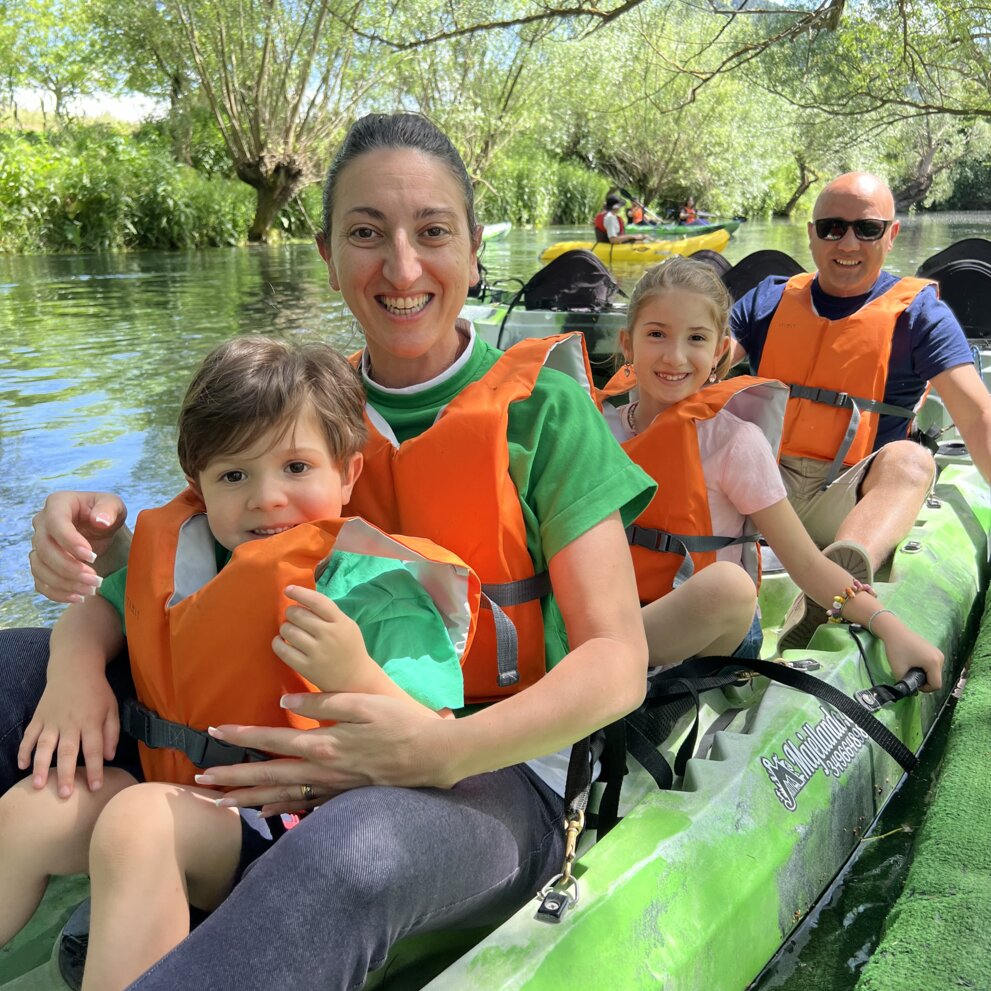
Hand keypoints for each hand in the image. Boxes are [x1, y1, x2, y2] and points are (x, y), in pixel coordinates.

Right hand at [18, 668, 118, 795]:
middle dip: (65, 773)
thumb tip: (109, 757)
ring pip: (44, 745)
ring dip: (40, 766)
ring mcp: (52, 720)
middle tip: (64, 794)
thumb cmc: (97, 692)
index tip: (95, 787)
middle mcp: (70, 723)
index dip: (95, 768)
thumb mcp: (112, 708)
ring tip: (38, 785)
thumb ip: (112, 733)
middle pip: (67, 751)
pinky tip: (21, 765)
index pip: (94, 749)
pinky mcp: (38, 717)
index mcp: (91, 721)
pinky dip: (23, 750)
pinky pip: (28, 736)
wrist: (75, 668)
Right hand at [31, 491, 126, 601]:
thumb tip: (100, 521)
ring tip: (91, 590)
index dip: (70, 542)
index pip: (55, 523)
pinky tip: (78, 597)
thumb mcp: (113, 505)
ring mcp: (38, 545)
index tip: (93, 556)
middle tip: (95, 579)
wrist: (99, 526)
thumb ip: (109, 509)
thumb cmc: (105, 513)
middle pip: (44, 549)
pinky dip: (57, 593)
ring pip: (40, 568)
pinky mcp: (41, 563)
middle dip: (69, 568)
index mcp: (57, 504)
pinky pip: (40, 582)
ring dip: (64, 583)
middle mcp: (41, 523)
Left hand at [197, 692, 453, 814]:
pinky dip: (280, 809)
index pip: (272, 740)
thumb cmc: (401, 723)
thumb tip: (285, 703)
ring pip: (281, 795)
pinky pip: (304, 806)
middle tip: (199, 783)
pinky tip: (263, 812)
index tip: (212, 733)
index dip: (241, 736)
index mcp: (324, 743)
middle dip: (231, 778)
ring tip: (219, 802)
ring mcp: (332, 787)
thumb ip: (322, 701)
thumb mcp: (362, 702)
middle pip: (267, 775)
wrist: (432, 756)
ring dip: (248, 798)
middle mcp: (322, 770)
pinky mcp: (343, 796)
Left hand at [273, 585, 375, 692]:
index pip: (317, 601)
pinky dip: (277, 642)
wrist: (355, 681)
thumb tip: (300, 601)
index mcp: (340, 622)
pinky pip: (282, 650)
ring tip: (290, 630)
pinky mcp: (306, 668)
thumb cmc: (349, 648)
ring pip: (288, 630)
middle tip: (293, 617)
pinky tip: (280, 641)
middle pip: (298, 614)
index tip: (288, 589)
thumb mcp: (347, 626)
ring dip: (285, 627)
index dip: (300, 592)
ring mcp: (317, 652)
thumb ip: (328, 613)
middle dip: (291, 612)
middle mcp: (329, 635)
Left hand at [876, 616, 942, 691]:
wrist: (894, 631)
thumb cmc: (896, 649)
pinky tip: (913, 662)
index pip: (936, 685)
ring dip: (924, 674)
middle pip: (936, 679)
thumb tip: (913, 693)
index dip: (924, 689)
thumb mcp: (899, 670)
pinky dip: (925, 668)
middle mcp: (940, 658)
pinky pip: (933, 666)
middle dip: (924, 681)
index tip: (912, 683)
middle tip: (909, 674)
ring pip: (935, 673)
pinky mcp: (934, 650)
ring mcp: (938, 653)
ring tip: (910, 667)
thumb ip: (906, 684)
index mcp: (934, 663)